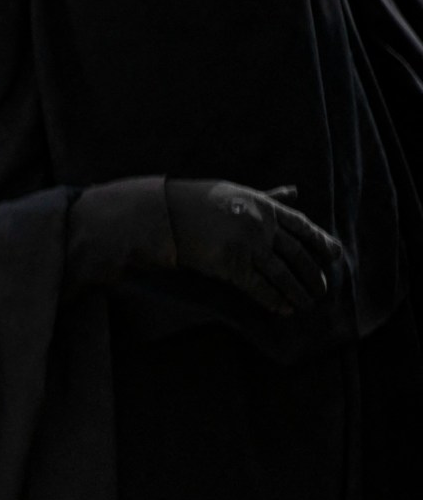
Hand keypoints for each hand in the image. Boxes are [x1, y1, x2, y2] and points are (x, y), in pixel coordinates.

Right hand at [162, 180, 341, 314]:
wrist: (165, 214)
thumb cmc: (198, 202)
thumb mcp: (239, 193)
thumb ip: (268, 196)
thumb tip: (295, 190)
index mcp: (266, 206)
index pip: (303, 226)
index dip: (321, 241)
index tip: (335, 255)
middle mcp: (262, 226)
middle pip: (297, 253)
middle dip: (311, 273)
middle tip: (321, 289)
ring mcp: (248, 245)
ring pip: (282, 273)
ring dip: (297, 291)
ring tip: (307, 304)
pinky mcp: (232, 264)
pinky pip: (259, 286)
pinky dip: (273, 299)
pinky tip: (282, 309)